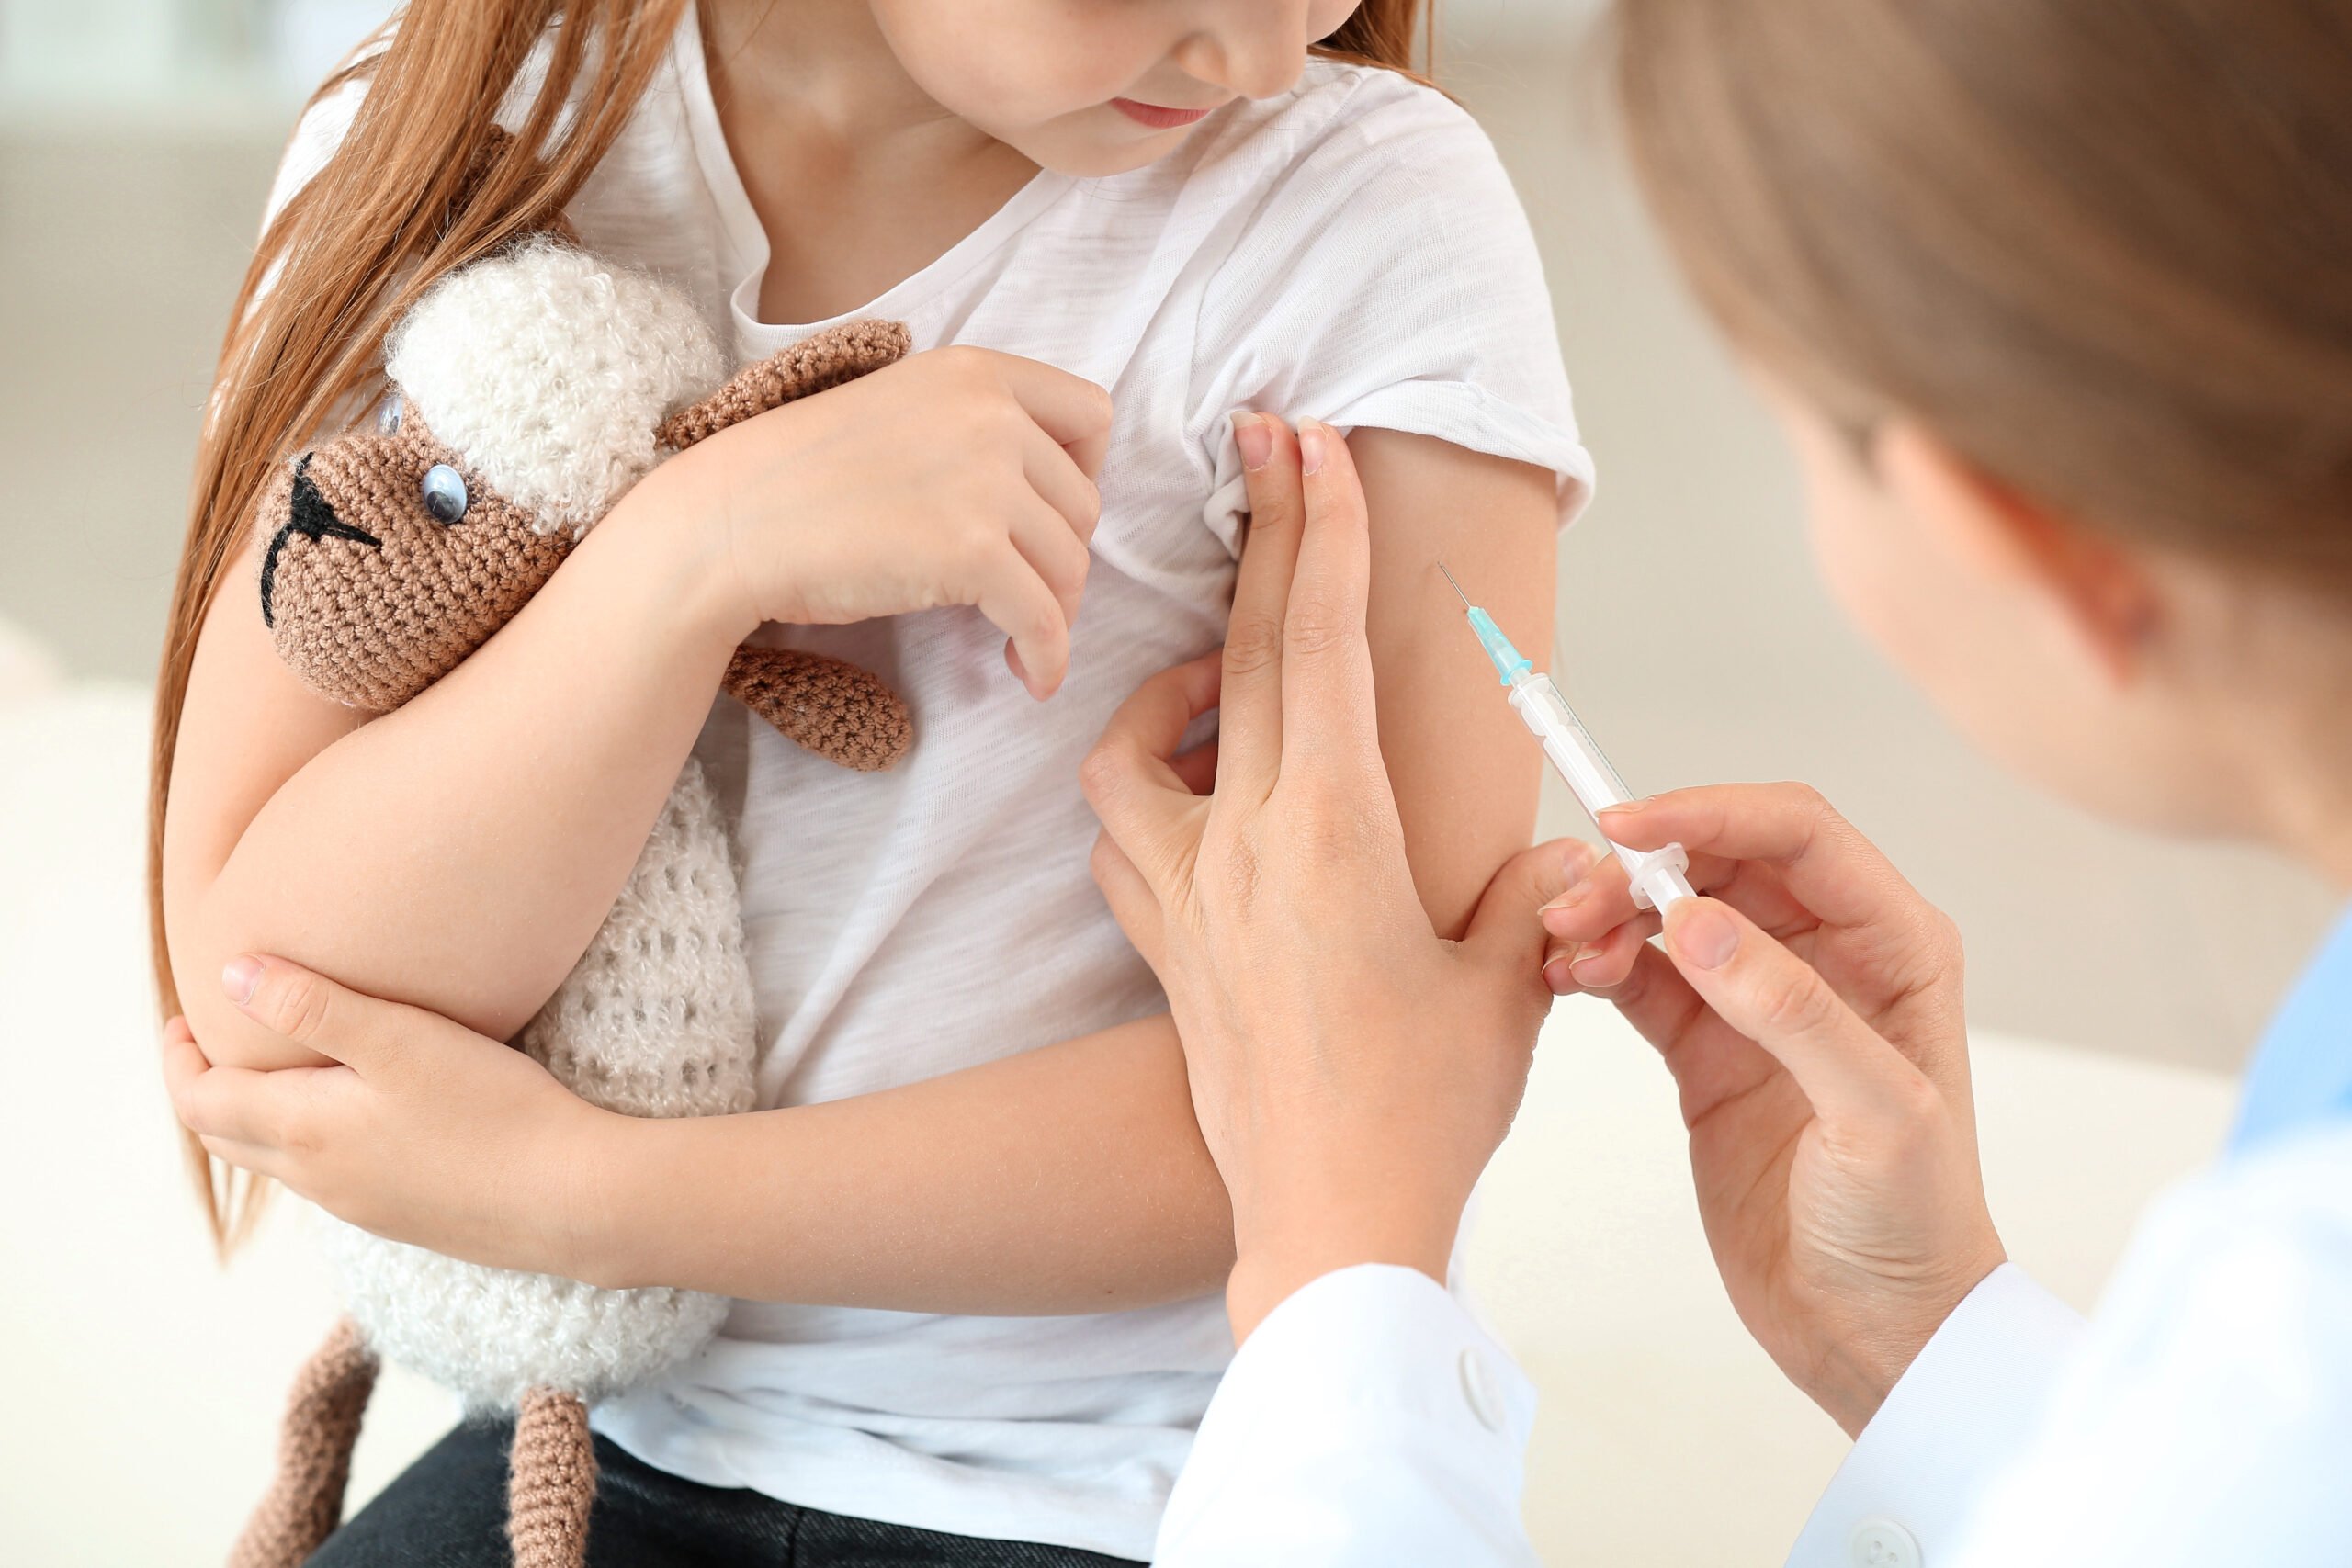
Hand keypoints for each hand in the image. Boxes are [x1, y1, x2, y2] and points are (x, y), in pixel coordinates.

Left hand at [163, 955, 617, 1279]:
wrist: (572, 1200)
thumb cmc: (492, 1111)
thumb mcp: (402, 1039)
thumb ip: (314, 1004)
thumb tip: (231, 975)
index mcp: (305, 1132)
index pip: (201, 1104)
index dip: (179, 1061)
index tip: (183, 1017)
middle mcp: (322, 1179)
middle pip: (229, 1140)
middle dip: (206, 1091)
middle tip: (215, 1041)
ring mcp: (364, 1206)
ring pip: (280, 1163)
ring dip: (258, 1118)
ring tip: (280, 1070)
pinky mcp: (408, 1217)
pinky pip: (329, 1179)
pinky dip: (310, 1142)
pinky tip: (357, 1115)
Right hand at [663, 344, 1112, 698]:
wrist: (731, 522)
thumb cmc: (800, 479)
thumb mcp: (900, 411)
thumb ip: (971, 428)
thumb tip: (1043, 496)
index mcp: (977, 371)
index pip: (1092, 414)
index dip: (1085, 473)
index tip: (1048, 515)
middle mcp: (992, 415)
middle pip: (1085, 503)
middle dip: (1062, 556)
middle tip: (1022, 591)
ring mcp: (986, 482)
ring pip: (1071, 565)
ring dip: (1055, 611)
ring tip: (1019, 637)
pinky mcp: (973, 552)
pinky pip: (1045, 618)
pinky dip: (1049, 656)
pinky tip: (1031, 676)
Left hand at [1081, 414, 1580, 1340]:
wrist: (1324, 1226)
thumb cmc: (1423, 1113)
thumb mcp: (1513, 988)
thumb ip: (1540, 897)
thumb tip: (1571, 858)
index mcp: (1333, 835)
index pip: (1318, 647)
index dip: (1320, 533)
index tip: (1311, 442)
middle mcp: (1240, 848)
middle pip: (1236, 657)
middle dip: (1258, 539)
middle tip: (1260, 444)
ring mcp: (1185, 898)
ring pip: (1134, 745)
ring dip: (1174, 681)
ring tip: (1224, 672)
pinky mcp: (1164, 949)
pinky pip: (1122, 834)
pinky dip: (1144, 784)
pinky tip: (1195, 793)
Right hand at [1543, 785, 2006, 1434]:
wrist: (1876, 1336)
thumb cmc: (1912, 1230)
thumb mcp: (1875, 1117)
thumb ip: (1793, 1012)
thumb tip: (1701, 923)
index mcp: (1894, 949)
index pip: (1799, 836)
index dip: (1712, 813)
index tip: (1628, 828)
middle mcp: (1829, 959)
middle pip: (1722, 862)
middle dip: (1644, 864)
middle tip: (1576, 898)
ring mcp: (1760, 1004)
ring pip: (1673, 915)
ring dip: (1611, 913)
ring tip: (1562, 943)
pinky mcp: (1708, 1051)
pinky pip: (1642, 977)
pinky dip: (1599, 964)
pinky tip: (1565, 976)